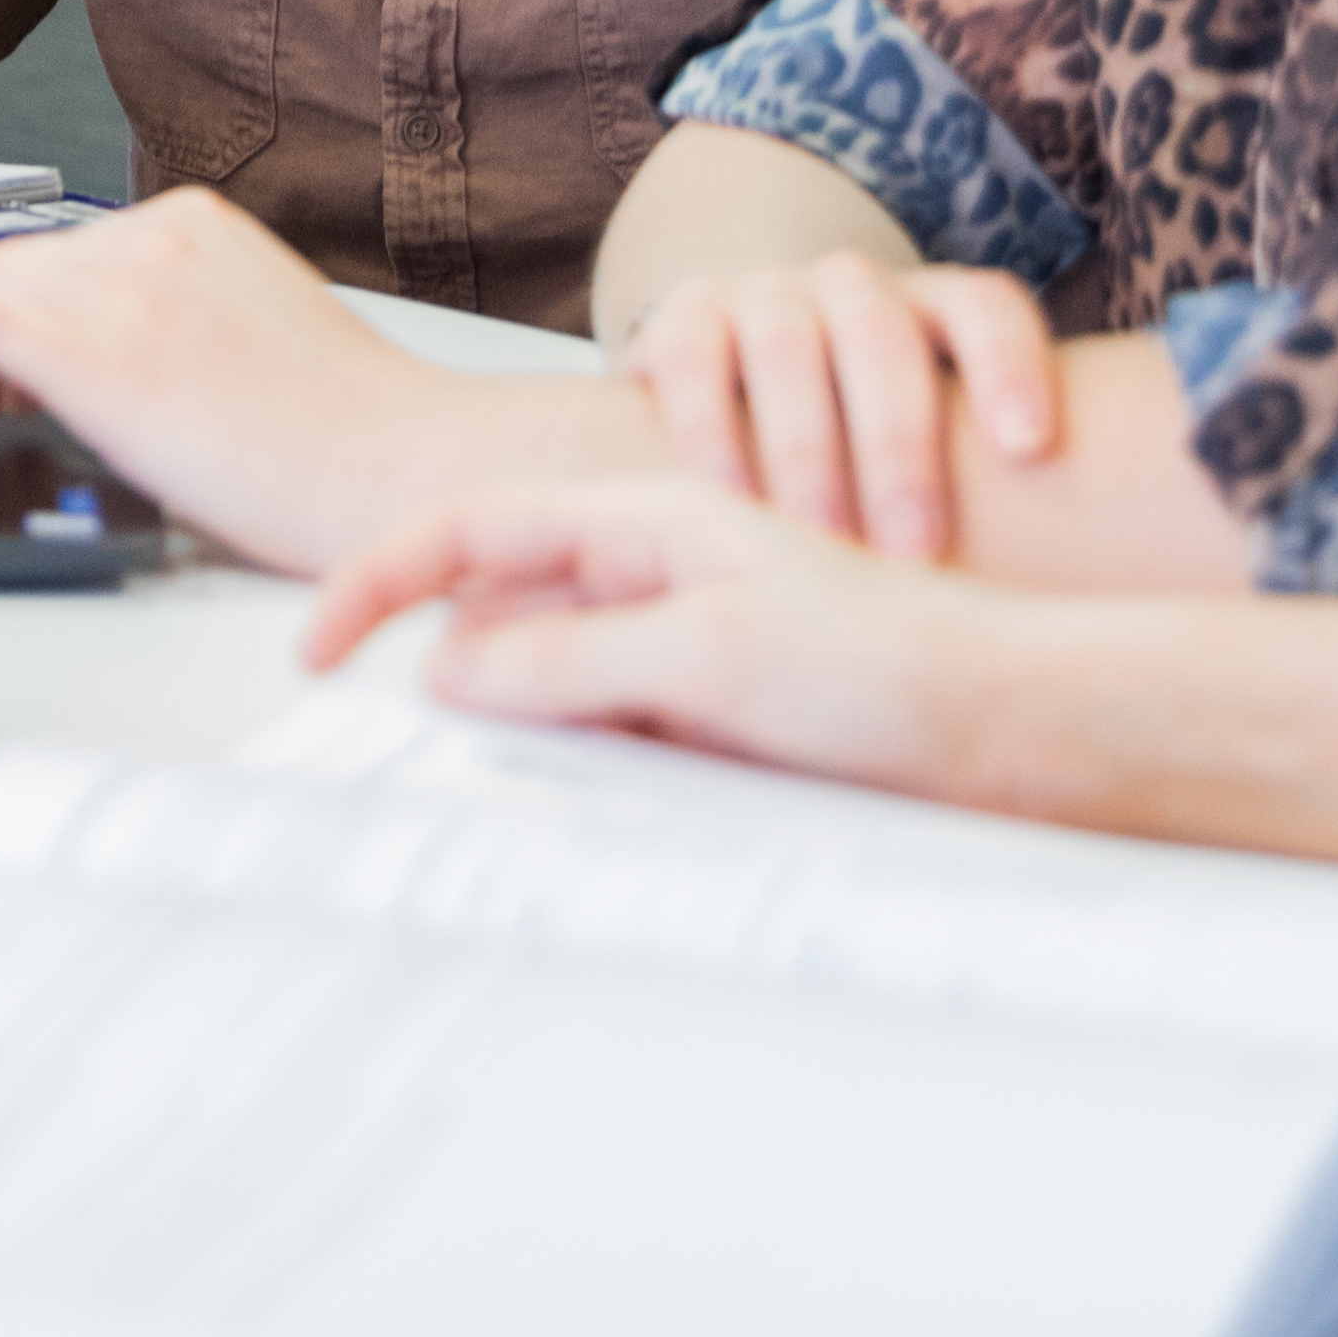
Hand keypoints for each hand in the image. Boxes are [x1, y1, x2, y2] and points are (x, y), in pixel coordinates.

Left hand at [0, 189, 613, 577]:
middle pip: (16, 260)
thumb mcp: (262, 332)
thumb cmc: (354, 433)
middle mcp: (152, 237)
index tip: (17, 349)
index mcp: (200, 225)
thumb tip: (127, 351)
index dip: (27, 297)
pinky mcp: (82, 348)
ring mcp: (116, 285)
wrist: (395, 467)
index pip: (72, 244)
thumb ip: (187, 317)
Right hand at [300, 479, 1016, 797]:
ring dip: (521, 738)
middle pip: (495, 614)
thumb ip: (569, 659)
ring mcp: (678, 653)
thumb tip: (449, 668)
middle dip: (442, 673)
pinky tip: (600, 815)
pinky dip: (582, 777)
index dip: (377, 580)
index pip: (468, 531)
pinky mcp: (711, 724)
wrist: (1021, 732)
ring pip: (547, 689)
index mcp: (641, 521)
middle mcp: (651, 579)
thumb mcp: (709, 655)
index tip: (316, 647)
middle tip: (422, 759)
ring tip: (535, 791)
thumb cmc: (896, 664)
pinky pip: (610, 745)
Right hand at [619, 247, 1068, 561]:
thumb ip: (992, 487)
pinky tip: (723, 503)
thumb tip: (1052, 603)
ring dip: (807, 450)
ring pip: (790, 347)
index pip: (985, 307)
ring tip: (821, 543)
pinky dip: (708, 431)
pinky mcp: (680, 317)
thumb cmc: (864, 451)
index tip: (1032, 448)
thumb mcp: (934, 449)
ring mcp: (763, 295)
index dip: (1013, 365)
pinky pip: (692, 359)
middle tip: (914, 554)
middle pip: (884, 338)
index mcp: (930, 306)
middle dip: (901, 448)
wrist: (733, 380)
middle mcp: (850, 287)